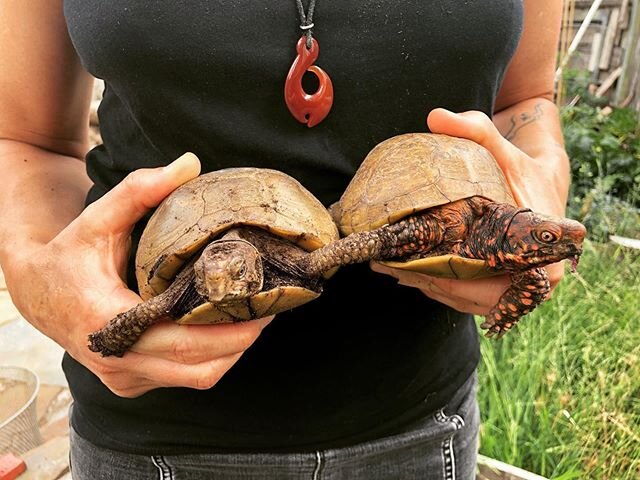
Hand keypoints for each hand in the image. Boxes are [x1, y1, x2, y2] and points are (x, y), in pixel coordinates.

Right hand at [4, 153, 272, 397]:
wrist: (35, 293)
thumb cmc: (68, 256)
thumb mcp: (98, 219)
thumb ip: (140, 190)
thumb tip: (189, 164)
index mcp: (109, 323)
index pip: (186, 341)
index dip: (232, 331)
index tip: (264, 308)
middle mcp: (118, 360)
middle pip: (201, 368)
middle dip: (242, 340)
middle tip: (269, 310)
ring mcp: (124, 377)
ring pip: (196, 378)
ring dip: (229, 352)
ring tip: (253, 318)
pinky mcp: (130, 382)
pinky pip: (182, 377)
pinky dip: (209, 358)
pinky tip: (223, 329)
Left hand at [372, 108, 568, 316]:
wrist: (542, 181)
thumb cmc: (521, 167)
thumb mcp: (500, 147)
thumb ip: (474, 129)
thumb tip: (436, 116)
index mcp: (544, 262)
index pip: (491, 287)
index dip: (450, 281)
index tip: (413, 269)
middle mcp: (535, 284)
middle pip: (473, 299)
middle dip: (430, 283)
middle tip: (391, 268)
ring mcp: (517, 288)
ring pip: (466, 301)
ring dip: (429, 287)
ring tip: (391, 270)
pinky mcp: (502, 285)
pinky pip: (467, 295)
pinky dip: (438, 285)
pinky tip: (408, 272)